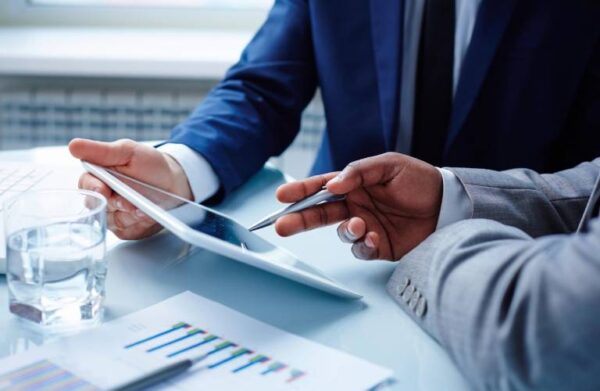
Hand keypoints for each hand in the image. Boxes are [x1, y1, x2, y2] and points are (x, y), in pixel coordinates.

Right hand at [69, 138, 192, 239]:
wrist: (175, 182)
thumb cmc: (150, 164)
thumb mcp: (128, 152)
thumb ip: (102, 151)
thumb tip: (73, 145)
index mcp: (99, 176)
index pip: (86, 184)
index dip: (93, 188)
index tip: (103, 190)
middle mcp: (103, 197)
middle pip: (96, 206)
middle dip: (115, 204)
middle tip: (129, 202)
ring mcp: (113, 214)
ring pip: (111, 221)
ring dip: (128, 215)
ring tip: (144, 208)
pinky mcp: (126, 229)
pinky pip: (125, 231)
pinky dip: (137, 224)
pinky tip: (147, 216)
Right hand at [274, 153, 441, 260]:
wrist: (448, 204)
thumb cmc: (419, 180)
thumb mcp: (389, 165)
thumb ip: (358, 172)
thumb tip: (332, 186)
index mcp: (354, 185)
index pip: (321, 188)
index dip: (301, 191)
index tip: (282, 196)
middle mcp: (355, 206)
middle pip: (320, 214)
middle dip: (299, 219)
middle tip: (281, 225)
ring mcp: (365, 226)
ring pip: (340, 233)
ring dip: (345, 230)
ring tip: (359, 224)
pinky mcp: (378, 245)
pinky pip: (361, 249)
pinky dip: (363, 245)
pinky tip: (374, 236)